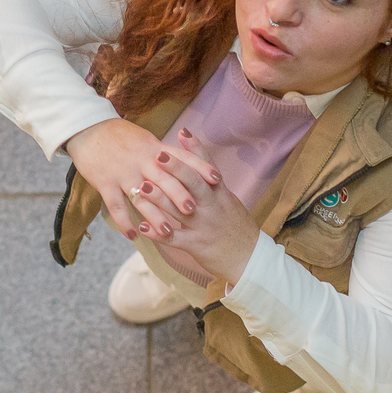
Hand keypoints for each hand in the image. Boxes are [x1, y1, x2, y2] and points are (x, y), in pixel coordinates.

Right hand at [64, 118, 221, 240]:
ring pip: (141, 197)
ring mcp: (123, 173)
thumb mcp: (146, 139)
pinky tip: (133, 236)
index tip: (217, 179)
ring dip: (154, 215)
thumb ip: (165, 153)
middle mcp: (141, 161)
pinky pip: (116, 205)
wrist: (87, 128)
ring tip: (167, 231)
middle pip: (163, 178)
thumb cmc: (120, 135)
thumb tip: (187, 164)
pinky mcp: (105, 182)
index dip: (200, 166)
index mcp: (154, 148)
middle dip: (179, 194)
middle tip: (193, 210)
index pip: (181, 157)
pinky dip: (124, 222)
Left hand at [129, 127, 260, 284]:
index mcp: (221, 195)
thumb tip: (201, 169)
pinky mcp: (197, 245)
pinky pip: (175, 238)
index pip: (208, 167)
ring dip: (158, 197)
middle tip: (157, 155)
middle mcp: (213, 207)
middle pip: (193, 183)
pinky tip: (142, 227)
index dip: (196, 149)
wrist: (251, 260)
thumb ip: (214, 188)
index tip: (182, 131)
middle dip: (175, 168)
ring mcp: (204, 225)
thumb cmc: (238, 230)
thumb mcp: (230, 204)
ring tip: (140, 186)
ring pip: (179, 208)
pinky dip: (158, 232)